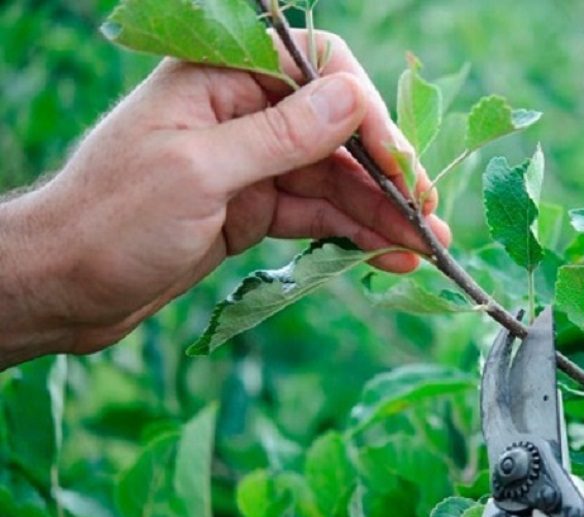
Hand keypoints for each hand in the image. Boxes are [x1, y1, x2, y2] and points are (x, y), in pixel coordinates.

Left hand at [0, 30, 448, 367]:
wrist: (62, 287)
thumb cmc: (111, 221)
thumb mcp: (199, 172)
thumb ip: (281, 136)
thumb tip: (353, 98)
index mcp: (217, 78)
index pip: (315, 70)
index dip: (364, 113)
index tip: (399, 164)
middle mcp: (240, 113)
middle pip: (335, 131)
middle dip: (385, 175)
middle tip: (431, 215)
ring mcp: (250, 164)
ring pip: (333, 180)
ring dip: (381, 212)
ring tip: (426, 245)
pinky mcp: (252, 209)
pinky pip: (316, 215)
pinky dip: (352, 235)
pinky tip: (388, 254)